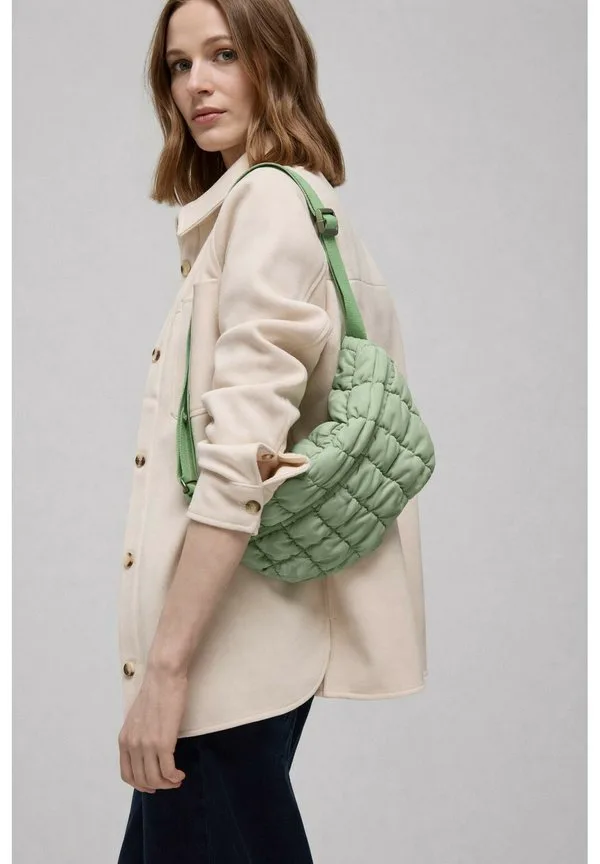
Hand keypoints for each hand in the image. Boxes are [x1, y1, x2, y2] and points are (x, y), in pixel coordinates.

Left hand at [118, 664, 188, 792]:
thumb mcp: (138, 718)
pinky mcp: (163, 742)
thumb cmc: (155, 692)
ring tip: (178, 778)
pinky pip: (168, 771)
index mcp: (124, 740)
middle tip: (171, 782)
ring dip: (168, 783)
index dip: (140, 784)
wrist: (163, 676)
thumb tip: (147, 751)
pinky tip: (181, 774)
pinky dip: (175, 776)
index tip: (153, 784)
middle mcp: (133, 745)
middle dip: (158, 786)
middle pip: (142, 780)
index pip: (127, 774)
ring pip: (155, 778)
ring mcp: (147, 745)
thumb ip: (138, 735)